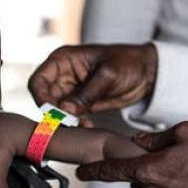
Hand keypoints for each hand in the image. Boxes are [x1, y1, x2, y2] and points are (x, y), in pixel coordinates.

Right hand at [28, 43, 157, 115]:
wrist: (148, 72)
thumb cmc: (128, 63)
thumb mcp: (108, 75)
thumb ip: (86, 94)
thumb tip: (64, 110)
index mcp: (63, 60)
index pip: (38, 81)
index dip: (41, 98)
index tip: (52, 113)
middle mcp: (62, 75)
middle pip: (44, 99)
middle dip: (54, 114)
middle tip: (70, 124)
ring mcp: (70, 91)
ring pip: (55, 111)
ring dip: (65, 122)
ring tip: (83, 126)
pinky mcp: (80, 104)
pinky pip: (69, 117)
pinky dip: (75, 125)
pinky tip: (89, 127)